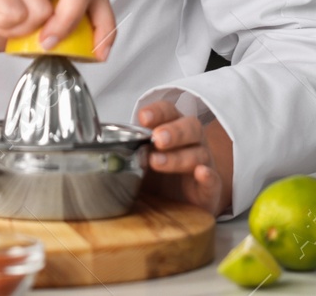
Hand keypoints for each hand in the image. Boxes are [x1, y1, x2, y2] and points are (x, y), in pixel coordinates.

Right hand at [0, 0, 116, 58]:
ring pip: (42, 9)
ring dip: (18, 31)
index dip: (103, 22)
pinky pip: (13, 11)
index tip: (100, 52)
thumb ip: (55, 33)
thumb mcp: (26, 34)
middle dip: (70, 22)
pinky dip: (0, 26)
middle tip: (46, 42)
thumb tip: (88, 47)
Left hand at [137, 99, 232, 216]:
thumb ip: (127, 151)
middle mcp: (191, 142)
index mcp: (173, 129)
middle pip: (190, 127)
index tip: (143, 117)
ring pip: (198, 154)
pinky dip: (208, 176)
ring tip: (157, 162)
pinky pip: (213, 180)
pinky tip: (201, 173)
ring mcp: (203, 164)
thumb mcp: (140, 160)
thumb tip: (101, 146)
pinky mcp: (209, 190)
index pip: (169, 112)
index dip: (157, 112)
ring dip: (178, 157)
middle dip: (173, 131)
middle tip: (156, 138)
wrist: (182, 203)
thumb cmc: (159, 175)